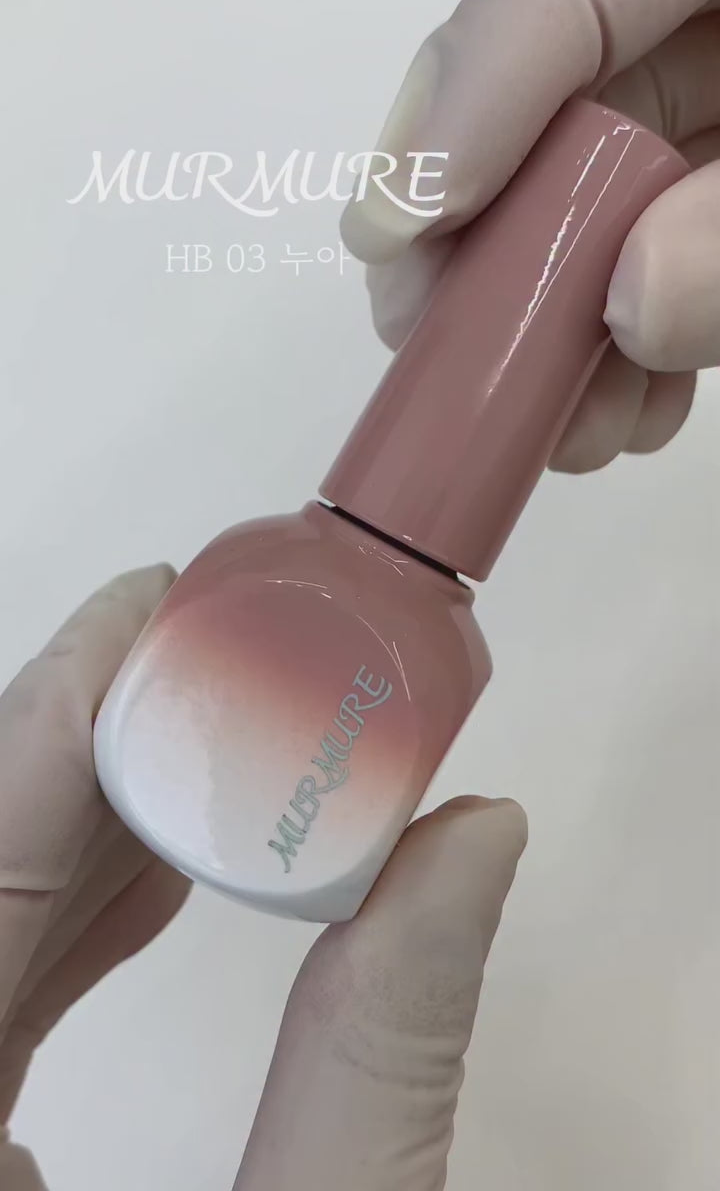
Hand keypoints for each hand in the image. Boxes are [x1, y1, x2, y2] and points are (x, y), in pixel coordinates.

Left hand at [0, 573, 526, 1190]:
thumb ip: (382, 1067)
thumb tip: (475, 836)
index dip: (68, 696)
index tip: (156, 597)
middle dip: (109, 737)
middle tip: (225, 650)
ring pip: (2, 904)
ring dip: (112, 810)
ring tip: (226, 726)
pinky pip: (12, 969)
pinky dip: (95, 903)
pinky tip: (175, 858)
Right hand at [341, 0, 719, 473]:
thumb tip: (631, 310)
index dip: (464, 107)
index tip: (394, 239)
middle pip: (550, 98)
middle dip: (488, 245)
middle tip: (441, 350)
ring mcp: (715, 64)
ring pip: (597, 179)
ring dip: (558, 314)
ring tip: (550, 422)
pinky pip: (660, 222)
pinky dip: (636, 320)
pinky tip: (626, 399)